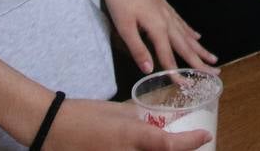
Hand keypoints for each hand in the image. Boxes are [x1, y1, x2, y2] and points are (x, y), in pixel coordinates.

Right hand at [45, 99, 211, 149]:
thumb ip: (140, 120)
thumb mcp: (118, 112)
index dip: (191, 142)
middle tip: (188, 142)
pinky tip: (142, 150)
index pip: (170, 145)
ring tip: (167, 146)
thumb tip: (157, 123)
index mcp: (133, 137)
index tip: (205, 135)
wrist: (54, 129)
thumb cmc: (86, 115)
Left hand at [97, 0, 218, 75]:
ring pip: (187, 34)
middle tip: (216, 73)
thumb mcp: (124, 26)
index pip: (169, 56)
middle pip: (186, 46)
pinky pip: (182, 22)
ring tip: (212, 58)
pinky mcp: (164, 4)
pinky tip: (196, 35)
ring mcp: (167, 11)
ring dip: (200, 48)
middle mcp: (167, 20)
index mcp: (158, 27)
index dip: (177, 73)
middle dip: (200, 61)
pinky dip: (190, 31)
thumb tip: (150, 70)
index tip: (187, 86)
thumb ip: (138, 49)